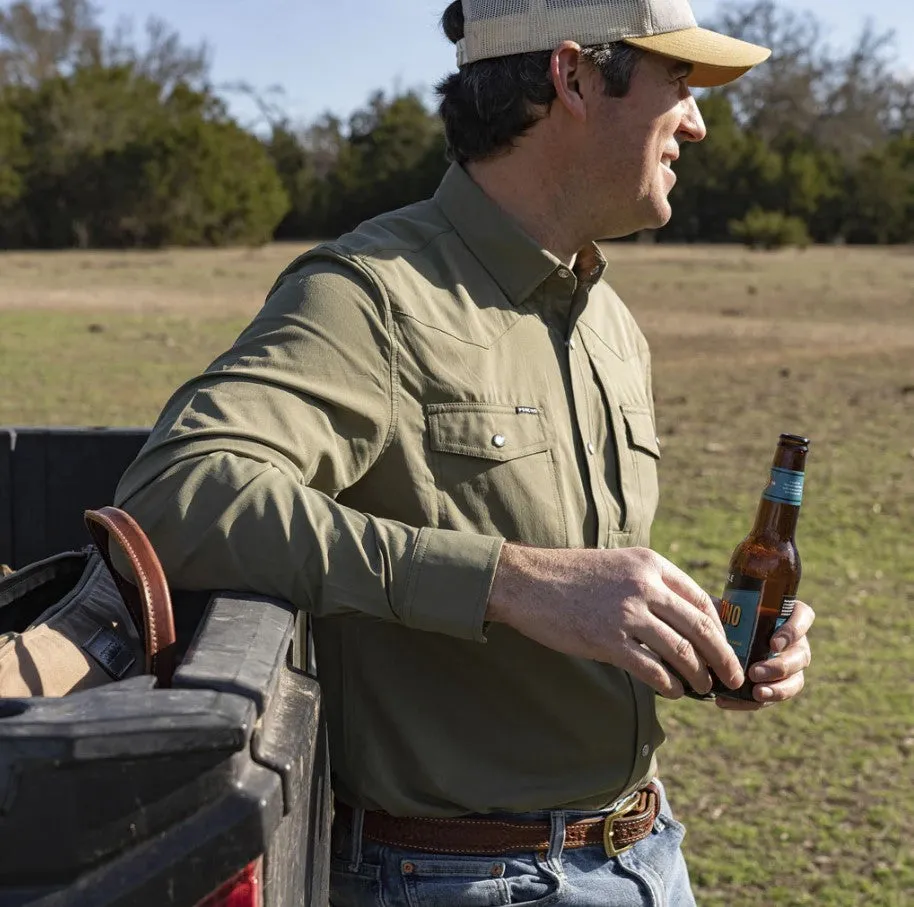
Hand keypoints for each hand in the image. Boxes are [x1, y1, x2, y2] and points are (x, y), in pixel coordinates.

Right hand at [487, 544, 744, 698]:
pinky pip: (652, 669)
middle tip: (733, 677)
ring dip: (698, 675)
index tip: (724, 647)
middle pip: (699, 626)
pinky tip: (674, 691)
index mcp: (649, 564)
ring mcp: (626, 612)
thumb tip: (682, 619)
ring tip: (703, 688)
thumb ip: (649, 585)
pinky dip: (670, 684)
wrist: (526, 582)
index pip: (701, 599)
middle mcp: (644, 585)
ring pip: (681, 650)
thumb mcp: (618, 566)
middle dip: (722, 657)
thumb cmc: (570, 576)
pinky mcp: (608, 639)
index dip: (720, 629)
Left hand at [715, 599, 814, 710]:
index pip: (803, 618)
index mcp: (788, 615)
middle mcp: (795, 641)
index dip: (792, 632)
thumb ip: (725, 609)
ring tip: (756, 693)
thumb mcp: (726, 607)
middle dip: (780, 668)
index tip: (772, 644)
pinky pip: (769, 697)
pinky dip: (748, 702)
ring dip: (776, 691)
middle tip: (755, 673)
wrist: (717, 634)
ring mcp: (789, 666)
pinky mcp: (774, 685)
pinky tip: (726, 701)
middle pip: (801, 656)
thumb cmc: (725, 612)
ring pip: (795, 682)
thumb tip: (709, 618)